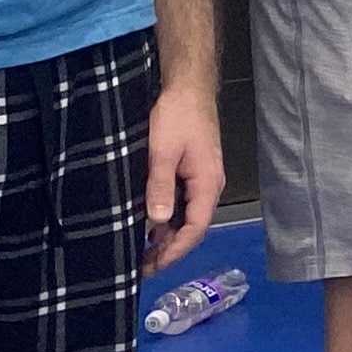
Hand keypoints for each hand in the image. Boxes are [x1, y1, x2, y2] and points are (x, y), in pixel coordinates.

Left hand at [142, 80, 224, 274]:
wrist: (186, 85)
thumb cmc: (176, 116)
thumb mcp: (163, 151)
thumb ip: (161, 187)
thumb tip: (158, 222)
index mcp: (207, 182)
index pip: (196, 227)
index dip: (175, 250)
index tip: (153, 266)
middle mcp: (209, 184)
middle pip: (194, 226)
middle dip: (170, 248)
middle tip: (142, 266)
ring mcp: (201, 177)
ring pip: (187, 216)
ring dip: (168, 235)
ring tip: (143, 251)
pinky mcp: (192, 169)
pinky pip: (183, 202)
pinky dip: (168, 218)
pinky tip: (150, 224)